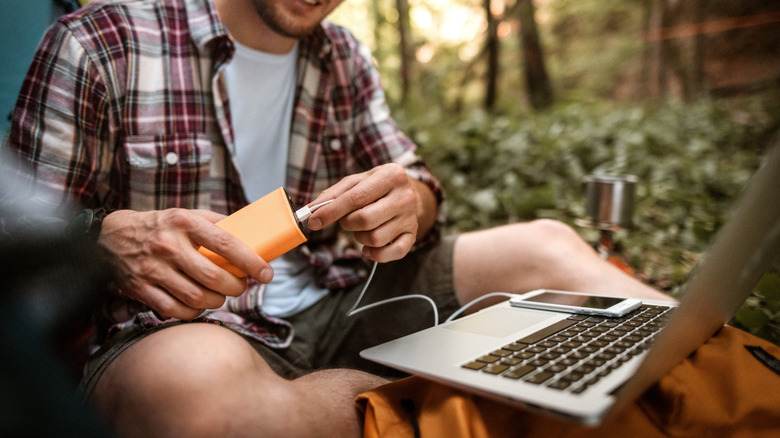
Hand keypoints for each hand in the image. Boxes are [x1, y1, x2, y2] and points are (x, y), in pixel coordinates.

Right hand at [98, 209, 272, 319]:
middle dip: (234, 287)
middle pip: (213, 277)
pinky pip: (175, 310)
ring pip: (196, 298)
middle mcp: (169, 245)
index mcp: (185, 222)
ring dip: (216, 302)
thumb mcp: (187, 215)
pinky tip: (198, 305)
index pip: (226, 244)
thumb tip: (254, 236)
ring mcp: (153, 269)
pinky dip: (193, 313)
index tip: (267, 273)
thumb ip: (218, 224)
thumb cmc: (160, 226)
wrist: (110, 236)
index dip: (251, 262)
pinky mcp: (140, 288)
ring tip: (220, 296)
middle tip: (239, 286)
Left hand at [307, 163, 435, 261]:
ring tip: (362, 228)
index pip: (356, 198)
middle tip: (347, 220)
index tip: (313, 221)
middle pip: (365, 220)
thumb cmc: (376, 187)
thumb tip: (311, 211)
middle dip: (347, 223)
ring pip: (376, 238)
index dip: (331, 212)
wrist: (406, 194)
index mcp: (391, 175)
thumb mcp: (356, 182)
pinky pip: (393, 253)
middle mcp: (405, 196)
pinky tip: (369, 247)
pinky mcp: (413, 235)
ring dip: (360, 237)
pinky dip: (376, 254)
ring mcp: (411, 218)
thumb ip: (332, 194)